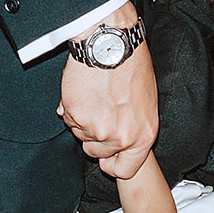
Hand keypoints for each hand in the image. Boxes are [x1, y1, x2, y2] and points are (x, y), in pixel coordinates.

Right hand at [58, 3, 157, 178]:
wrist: (112, 43)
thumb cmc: (131, 66)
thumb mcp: (145, 102)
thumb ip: (133, 127)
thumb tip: (119, 141)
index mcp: (143, 136)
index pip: (124, 169)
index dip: (111, 163)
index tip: (105, 156)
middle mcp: (121, 137)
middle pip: (97, 152)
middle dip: (93, 135)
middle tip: (99, 110)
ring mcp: (97, 129)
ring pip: (80, 134)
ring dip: (82, 119)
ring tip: (94, 95)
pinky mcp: (77, 116)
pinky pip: (68, 119)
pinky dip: (71, 107)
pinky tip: (83, 90)